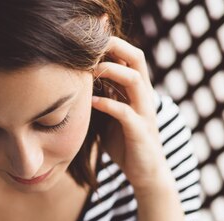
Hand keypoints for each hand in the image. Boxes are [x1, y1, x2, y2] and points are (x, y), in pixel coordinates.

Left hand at [92, 37, 172, 192]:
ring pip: (134, 80)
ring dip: (112, 72)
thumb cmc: (125, 146)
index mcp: (138, 91)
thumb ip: (102, 101)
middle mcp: (144, 97)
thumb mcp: (110, 119)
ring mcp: (144, 112)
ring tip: (91, 71)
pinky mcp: (140, 131)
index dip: (113, 45)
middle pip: (137, 58)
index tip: (90, 42)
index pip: (130, 57)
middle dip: (115, 48)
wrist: (145, 174)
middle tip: (92, 46)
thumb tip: (78, 89)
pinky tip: (91, 103)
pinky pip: (125, 112)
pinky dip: (107, 104)